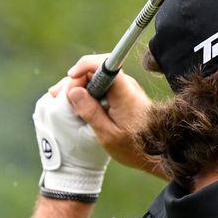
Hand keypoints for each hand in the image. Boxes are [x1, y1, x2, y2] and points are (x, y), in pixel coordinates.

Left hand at [33, 78, 110, 199]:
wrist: (68, 174)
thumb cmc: (87, 154)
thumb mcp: (99, 128)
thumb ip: (99, 102)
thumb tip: (104, 80)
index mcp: (60, 108)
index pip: (78, 79)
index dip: (94, 78)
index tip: (105, 84)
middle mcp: (46, 105)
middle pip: (69, 83)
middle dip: (85, 87)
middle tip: (99, 97)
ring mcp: (41, 110)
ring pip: (63, 91)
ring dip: (76, 95)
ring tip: (88, 107)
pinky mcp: (39, 114)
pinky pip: (56, 100)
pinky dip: (67, 104)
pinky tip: (76, 115)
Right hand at [64, 55, 167, 180]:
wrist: (160, 152)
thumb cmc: (136, 147)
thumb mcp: (108, 135)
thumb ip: (90, 112)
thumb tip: (74, 91)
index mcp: (123, 91)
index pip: (102, 64)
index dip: (83, 67)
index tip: (70, 80)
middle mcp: (125, 84)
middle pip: (95, 70)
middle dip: (74, 80)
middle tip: (57, 95)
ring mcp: (125, 89)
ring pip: (96, 79)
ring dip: (79, 87)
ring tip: (61, 101)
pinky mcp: (123, 96)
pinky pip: (102, 88)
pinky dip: (87, 94)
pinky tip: (75, 105)